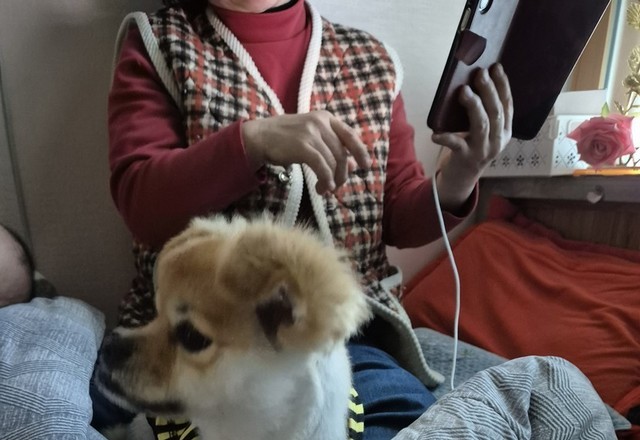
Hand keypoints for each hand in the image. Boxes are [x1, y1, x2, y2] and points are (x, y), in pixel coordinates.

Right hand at [242, 111, 371, 193]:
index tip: (366, 166)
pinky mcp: (302, 145)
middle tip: (336, 186)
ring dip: (332, 180)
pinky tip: (322, 188)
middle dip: (342, 173)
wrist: (259, 137)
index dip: (361, 151)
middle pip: (342, 153)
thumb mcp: (311, 138)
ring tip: (324, 190)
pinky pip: (322, 166)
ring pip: (333, 161)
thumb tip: (354, 166)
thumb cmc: (285, 139)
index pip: (350, 134)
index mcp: (325, 118)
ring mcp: (311, 133)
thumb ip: (331, 149)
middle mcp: (321, 122)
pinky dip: (326, 180)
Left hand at [431, 63, 512, 210]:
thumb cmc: (470, 146)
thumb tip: (472, 81)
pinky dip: (445, 137)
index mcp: (505, 131)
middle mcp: (498, 140)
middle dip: (489, 91)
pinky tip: (435, 133)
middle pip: (496, 112)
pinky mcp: (466, 158)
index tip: (496, 67)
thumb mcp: (482, 130)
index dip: (503, 85)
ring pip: (482, 124)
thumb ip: (483, 111)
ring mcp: (483, 150)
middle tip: (480, 73)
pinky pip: (456, 144)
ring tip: (464, 91)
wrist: (462, 177)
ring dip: (474, 106)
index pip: (508, 105)